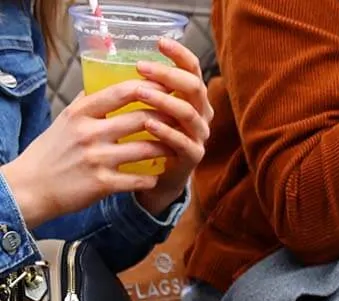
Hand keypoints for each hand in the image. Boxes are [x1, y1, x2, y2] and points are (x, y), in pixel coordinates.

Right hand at [0, 81, 175, 229]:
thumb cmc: (51, 152)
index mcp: (81, 113)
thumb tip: (107, 81)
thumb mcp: (65, 120)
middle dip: (168, 120)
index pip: (123, 92)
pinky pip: (140, 179)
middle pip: (142, 119)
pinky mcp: (103, 184)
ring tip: (174, 148)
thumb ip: (88, 103)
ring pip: (147, 149)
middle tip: (182, 122)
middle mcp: (89, 133)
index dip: (151, 89)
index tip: (168, 90)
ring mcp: (97, 159)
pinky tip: (155, 176)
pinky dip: (152, 178)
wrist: (30, 187)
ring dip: (166, 149)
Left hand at [130, 38, 213, 216]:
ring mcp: (199, 136)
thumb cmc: (142, 140)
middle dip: (168, 75)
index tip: (160, 42)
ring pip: (189, 113)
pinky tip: (149, 123)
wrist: (151, 180)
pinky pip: (184, 142)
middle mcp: (201, 115)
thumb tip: (98, 65)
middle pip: (194, 87)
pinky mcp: (193, 157)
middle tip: (141, 67)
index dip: (180, 55)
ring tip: (140, 92)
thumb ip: (132, 91)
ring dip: (164, 100)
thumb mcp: (139, 110)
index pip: (192, 70)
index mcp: (190, 98)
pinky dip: (167, 131)